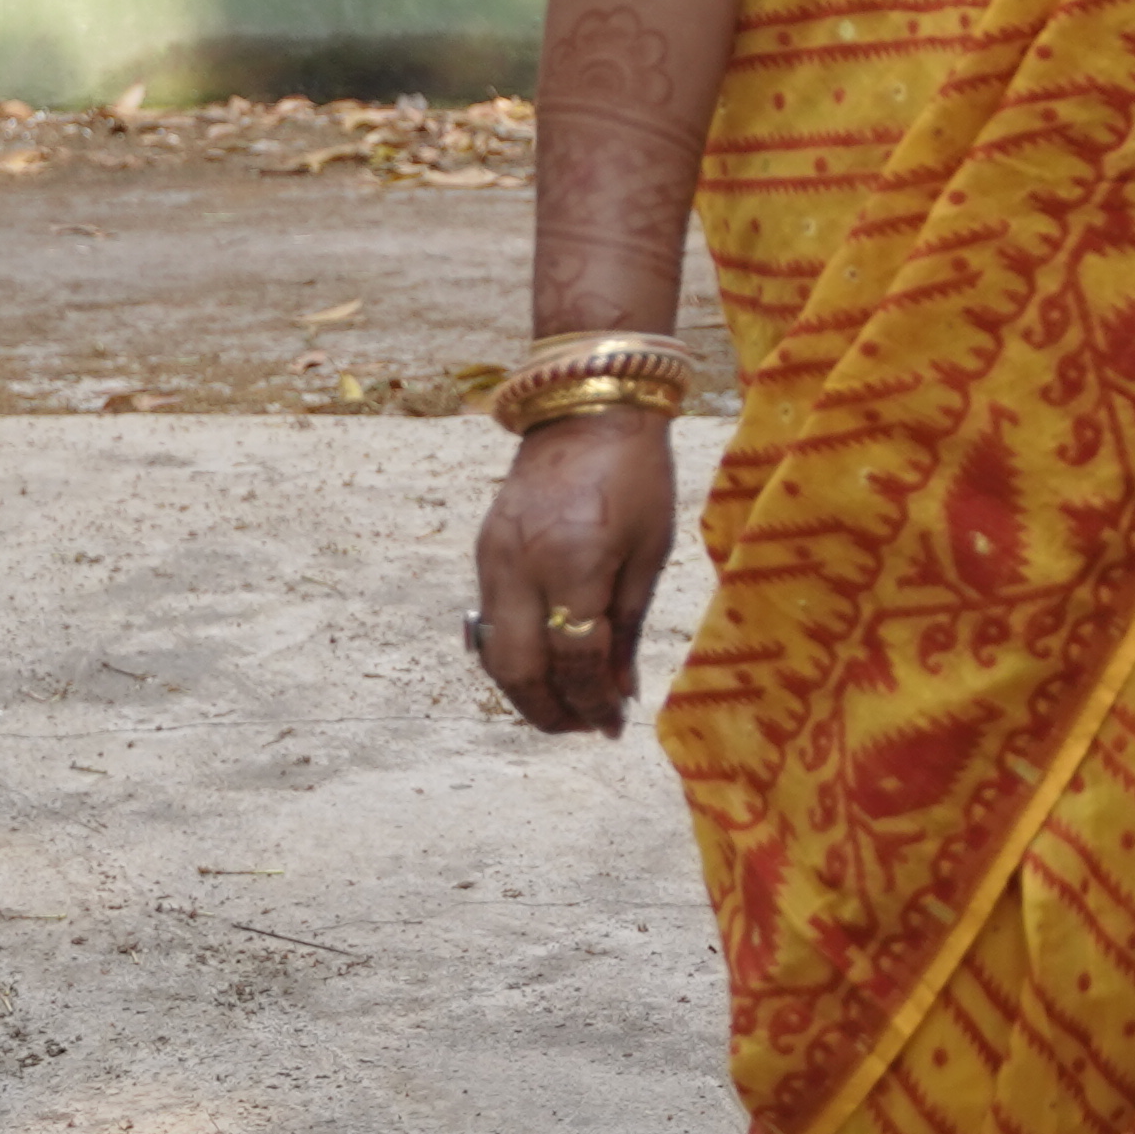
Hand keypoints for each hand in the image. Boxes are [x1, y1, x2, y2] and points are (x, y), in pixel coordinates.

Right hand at [471, 408, 678, 732]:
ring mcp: (494, 560)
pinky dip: (515, 655)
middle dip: (550, 713)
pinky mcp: (484, 551)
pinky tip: (546, 664)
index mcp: (575, 562)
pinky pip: (491, 622)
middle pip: (519, 671)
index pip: (574, 659)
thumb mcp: (650, 550)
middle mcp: (523, 567)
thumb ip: (628, 625)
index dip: (594, 702)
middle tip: (584, 728)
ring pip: (495, 655)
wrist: (588, 405)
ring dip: (528, 692)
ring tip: (567, 707)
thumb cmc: (636, 473)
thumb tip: (620, 691)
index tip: (614, 724)